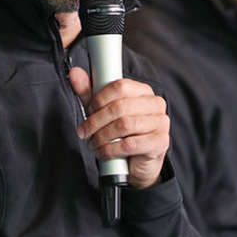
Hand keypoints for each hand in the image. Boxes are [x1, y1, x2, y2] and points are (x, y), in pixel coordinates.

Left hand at [69, 66, 169, 188]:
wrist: (138, 163)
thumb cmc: (121, 133)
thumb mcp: (103, 111)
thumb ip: (89, 93)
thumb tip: (75, 73)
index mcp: (143, 91)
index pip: (120, 86)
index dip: (99, 98)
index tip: (88, 111)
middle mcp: (156, 104)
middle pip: (120, 106)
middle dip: (96, 121)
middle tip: (84, 131)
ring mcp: (161, 123)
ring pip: (124, 125)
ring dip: (102, 137)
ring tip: (93, 144)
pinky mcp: (161, 142)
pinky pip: (130, 144)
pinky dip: (111, 150)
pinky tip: (103, 153)